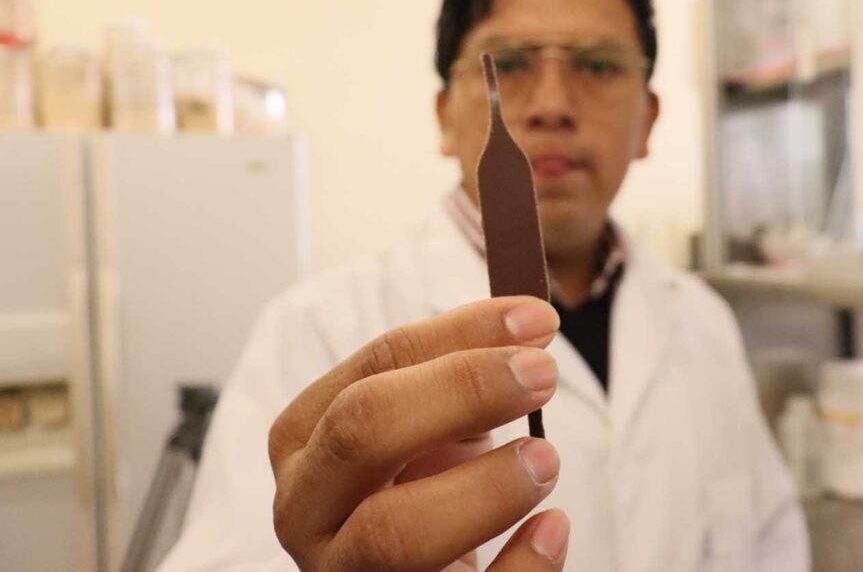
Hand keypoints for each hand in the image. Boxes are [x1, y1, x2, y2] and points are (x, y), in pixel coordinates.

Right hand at [268, 296, 568, 570]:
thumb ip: (461, 372)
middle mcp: (307, 508)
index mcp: (306, 438)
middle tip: (542, 373)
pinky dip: (518, 566)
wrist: (414, 570)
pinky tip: (552, 527)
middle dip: (461, 391)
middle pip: (363, 433)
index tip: (536, 320)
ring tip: (546, 459)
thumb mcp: (427, 423)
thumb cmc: (421, 486)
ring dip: (484, 489)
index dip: (460, 336)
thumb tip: (529, 322)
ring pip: (393, 535)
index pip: (376, 365)